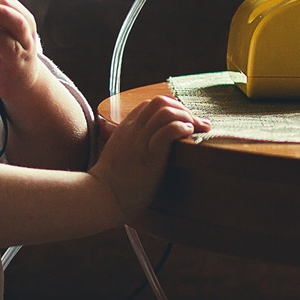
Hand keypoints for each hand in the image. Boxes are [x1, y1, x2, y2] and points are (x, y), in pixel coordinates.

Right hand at [90, 94, 208, 222]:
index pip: (151, 104)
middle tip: (197, 125)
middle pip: (160, 102)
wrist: (102, 198)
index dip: (172, 108)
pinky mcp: (149, 157)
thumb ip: (130, 141)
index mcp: (126, 128)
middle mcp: (133, 130)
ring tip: (196, 130)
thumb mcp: (118, 152)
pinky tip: (188, 135)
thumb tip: (145, 139)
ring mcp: (140, 143)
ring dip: (186, 118)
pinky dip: (181, 129)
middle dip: (183, 110)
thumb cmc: (112, 181)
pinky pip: (167, 132)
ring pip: (165, 112)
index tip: (185, 121)